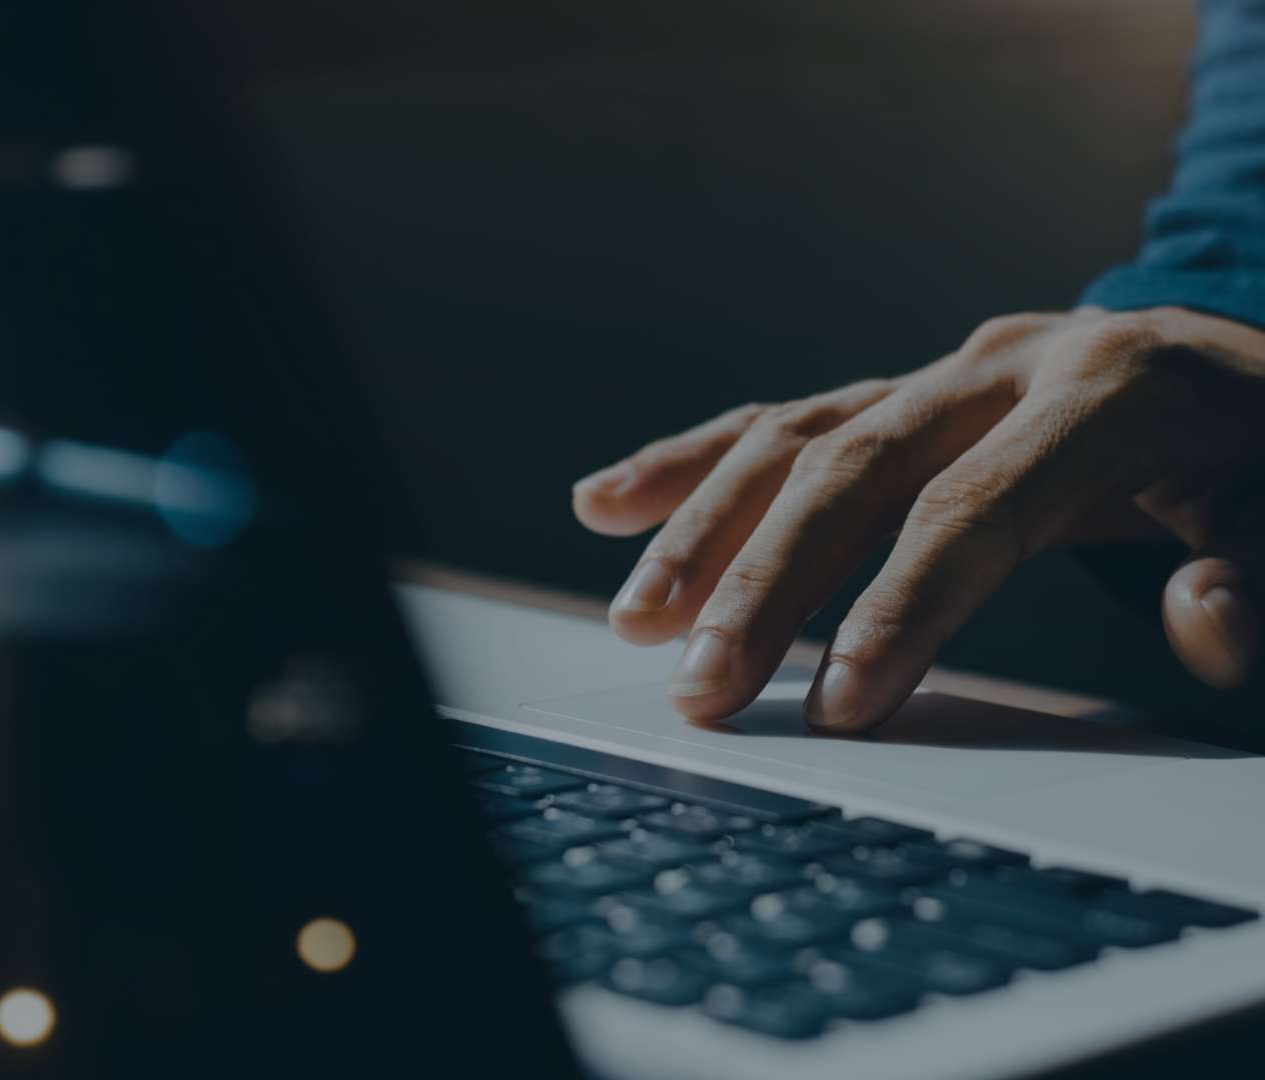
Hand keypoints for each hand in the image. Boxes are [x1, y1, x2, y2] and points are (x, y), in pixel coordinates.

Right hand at [572, 307, 1264, 731]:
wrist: (1253, 371)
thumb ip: (1261, 567)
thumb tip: (1205, 624)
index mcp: (1106, 386)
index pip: (974, 506)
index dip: (899, 607)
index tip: (835, 707)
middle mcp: (1002, 363)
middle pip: (853, 467)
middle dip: (766, 581)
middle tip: (703, 685)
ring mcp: (941, 373)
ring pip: (796, 437)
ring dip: (704, 529)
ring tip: (637, 621)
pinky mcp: (903, 392)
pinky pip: (779, 421)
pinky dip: (690, 465)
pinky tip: (607, 504)